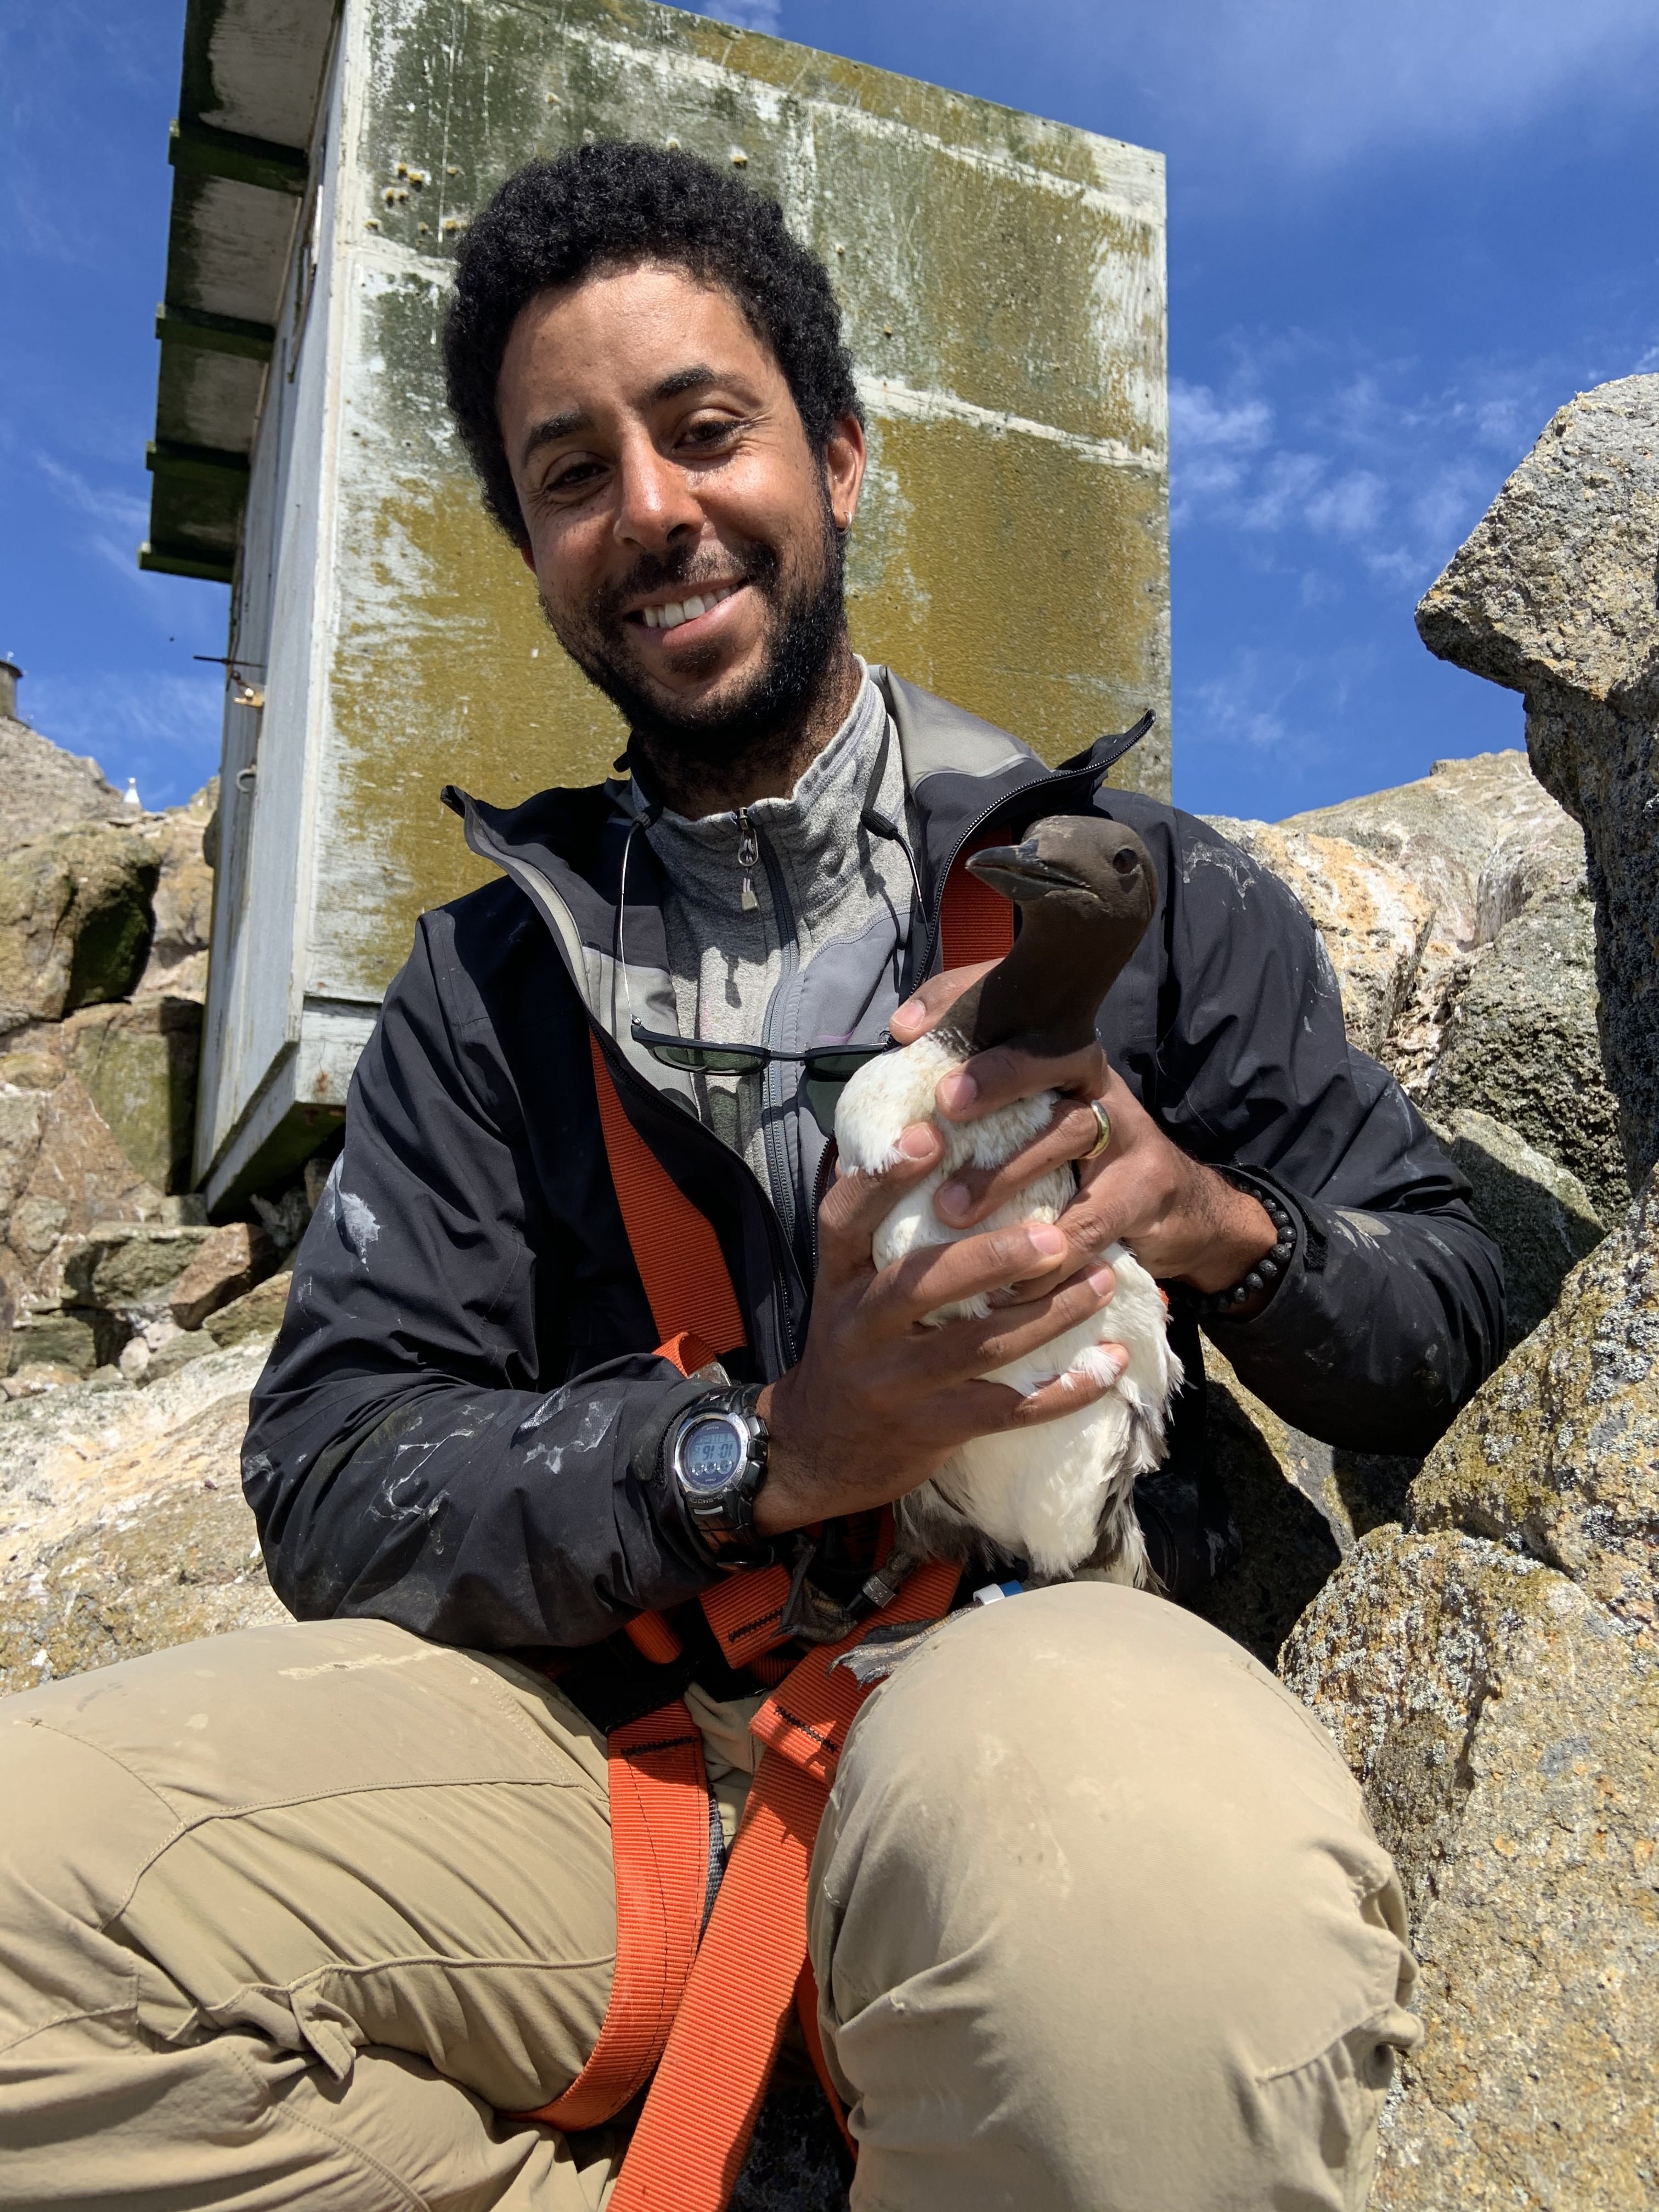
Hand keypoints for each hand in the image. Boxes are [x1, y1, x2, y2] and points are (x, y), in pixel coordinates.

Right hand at [753, 1120, 1124, 1537]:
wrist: (819, 1449)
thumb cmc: (851, 1346)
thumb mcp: (844, 1286)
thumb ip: (876, 1228)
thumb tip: (918, 1131)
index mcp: (838, 1278)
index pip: (846, 1219)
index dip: (882, 1177)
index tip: (929, 1135)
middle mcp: (860, 1327)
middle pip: (922, 1285)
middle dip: (994, 1259)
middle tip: (1057, 1238)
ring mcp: (896, 1383)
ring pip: (980, 1347)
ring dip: (1049, 1315)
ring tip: (1103, 1282)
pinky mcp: (933, 1429)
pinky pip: (1008, 1410)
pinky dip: (1065, 1388)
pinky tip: (1108, 1365)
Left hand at [888, 966, 1277, 1298]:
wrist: (1170, 1209)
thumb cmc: (1065, 1160)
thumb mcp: (1018, 1117)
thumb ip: (962, 1076)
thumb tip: (901, 1032)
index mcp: (1059, 1055)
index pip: (1024, 1017)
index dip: (980, 1025)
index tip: (935, 1070)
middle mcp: (1094, 1084)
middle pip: (1052, 1062)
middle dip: (997, 1083)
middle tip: (941, 1115)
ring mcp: (1126, 1134)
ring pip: (1068, 1135)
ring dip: (1007, 1172)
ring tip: (949, 1209)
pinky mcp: (1144, 1191)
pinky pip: (1090, 1222)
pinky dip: (1042, 1252)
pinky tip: (999, 1275)